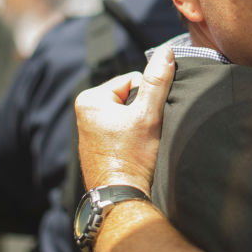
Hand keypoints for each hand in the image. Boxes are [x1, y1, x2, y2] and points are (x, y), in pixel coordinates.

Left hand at [75, 46, 175, 192]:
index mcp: (90, 99)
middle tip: (144, 133)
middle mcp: (84, 112)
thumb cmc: (132, 158)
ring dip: (139, 124)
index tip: (148, 120)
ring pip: (128, 113)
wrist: (121, 199)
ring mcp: (90, 130)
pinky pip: (122, 129)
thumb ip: (157, 81)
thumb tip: (166, 52)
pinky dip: (133, 137)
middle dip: (143, 111)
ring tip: (140, 144)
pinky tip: (135, 152)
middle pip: (130, 96)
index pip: (133, 80)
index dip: (148, 98)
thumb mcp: (148, 115)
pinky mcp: (98, 146)